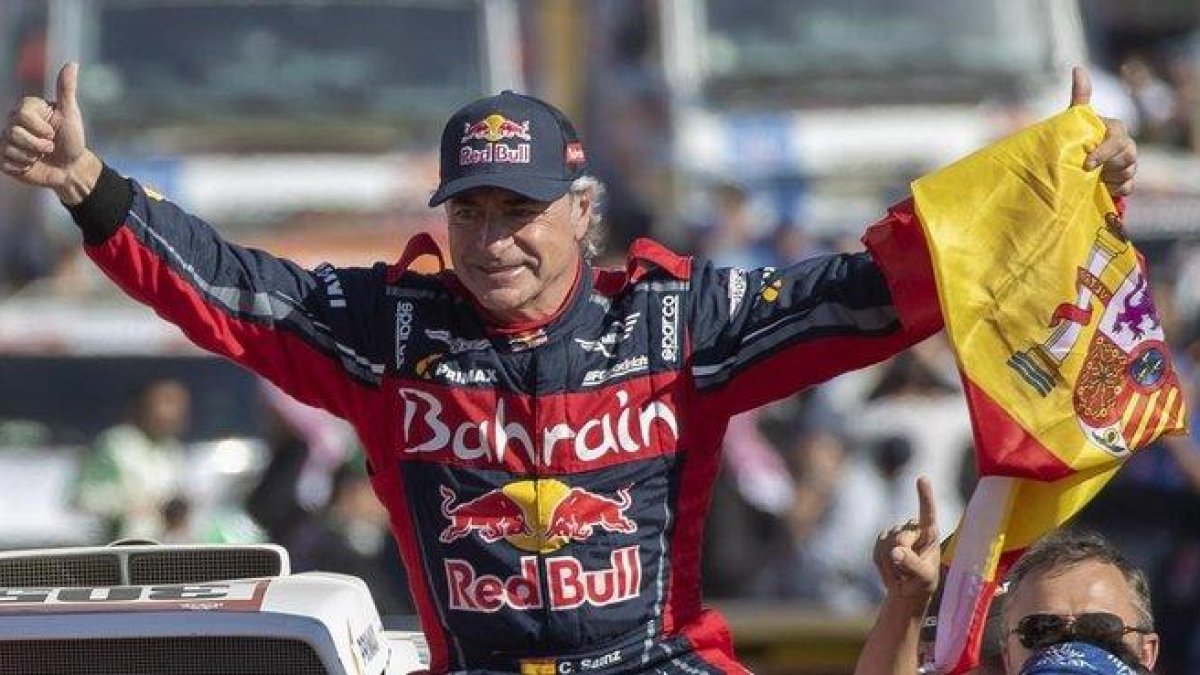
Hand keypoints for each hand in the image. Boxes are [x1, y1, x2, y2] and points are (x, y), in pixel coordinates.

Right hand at [2, 62, 96, 202]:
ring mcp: (7, 139)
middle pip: (13, 132)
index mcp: (27, 108)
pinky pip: (4, 161)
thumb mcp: (71, 114)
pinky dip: (22, 166)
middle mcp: (14, 121)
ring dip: (31, 156)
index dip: (40, 128)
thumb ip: (66, 89)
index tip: (53, 133)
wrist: (70, 167)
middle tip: (50, 148)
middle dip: (38, 145)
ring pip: (8, 147)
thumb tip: (72, 63)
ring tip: (41, 156)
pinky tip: (31, 164)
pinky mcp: (3, 157)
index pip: (21, 115)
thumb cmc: (72, 139)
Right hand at [874, 476, 939, 601]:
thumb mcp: (924, 578)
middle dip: (902, 554)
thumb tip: (895, 551)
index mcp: (930, 534)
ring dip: (892, 563)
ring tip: (902, 572)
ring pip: (887, 544)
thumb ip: (912, 564)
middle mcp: (913, 529)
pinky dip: (882, 564)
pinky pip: (877, 550)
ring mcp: (896, 533)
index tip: (922, 479)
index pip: (927, 512)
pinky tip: (892, 569)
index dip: (924, 496)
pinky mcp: (882, 539)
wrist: (906, 591)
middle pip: (901, 536)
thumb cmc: (923, 583)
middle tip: (908, 573)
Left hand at [1068, 66, 1136, 196]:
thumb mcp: (1076, 119)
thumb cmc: (1079, 137)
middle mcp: (1127, 145)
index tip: (1087, 163)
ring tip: (1093, 176)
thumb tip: (1078, 68)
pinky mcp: (1128, 181)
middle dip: (1107, 166)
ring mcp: (1130, 164)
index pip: (1118, 138)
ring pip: (1127, 173)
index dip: (1104, 151)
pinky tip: (1103, 187)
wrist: (1079, 166)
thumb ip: (1080, 96)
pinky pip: (1128, 188)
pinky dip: (1115, 189)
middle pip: (1126, 157)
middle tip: (1087, 171)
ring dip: (1108, 178)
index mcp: (1116, 130)